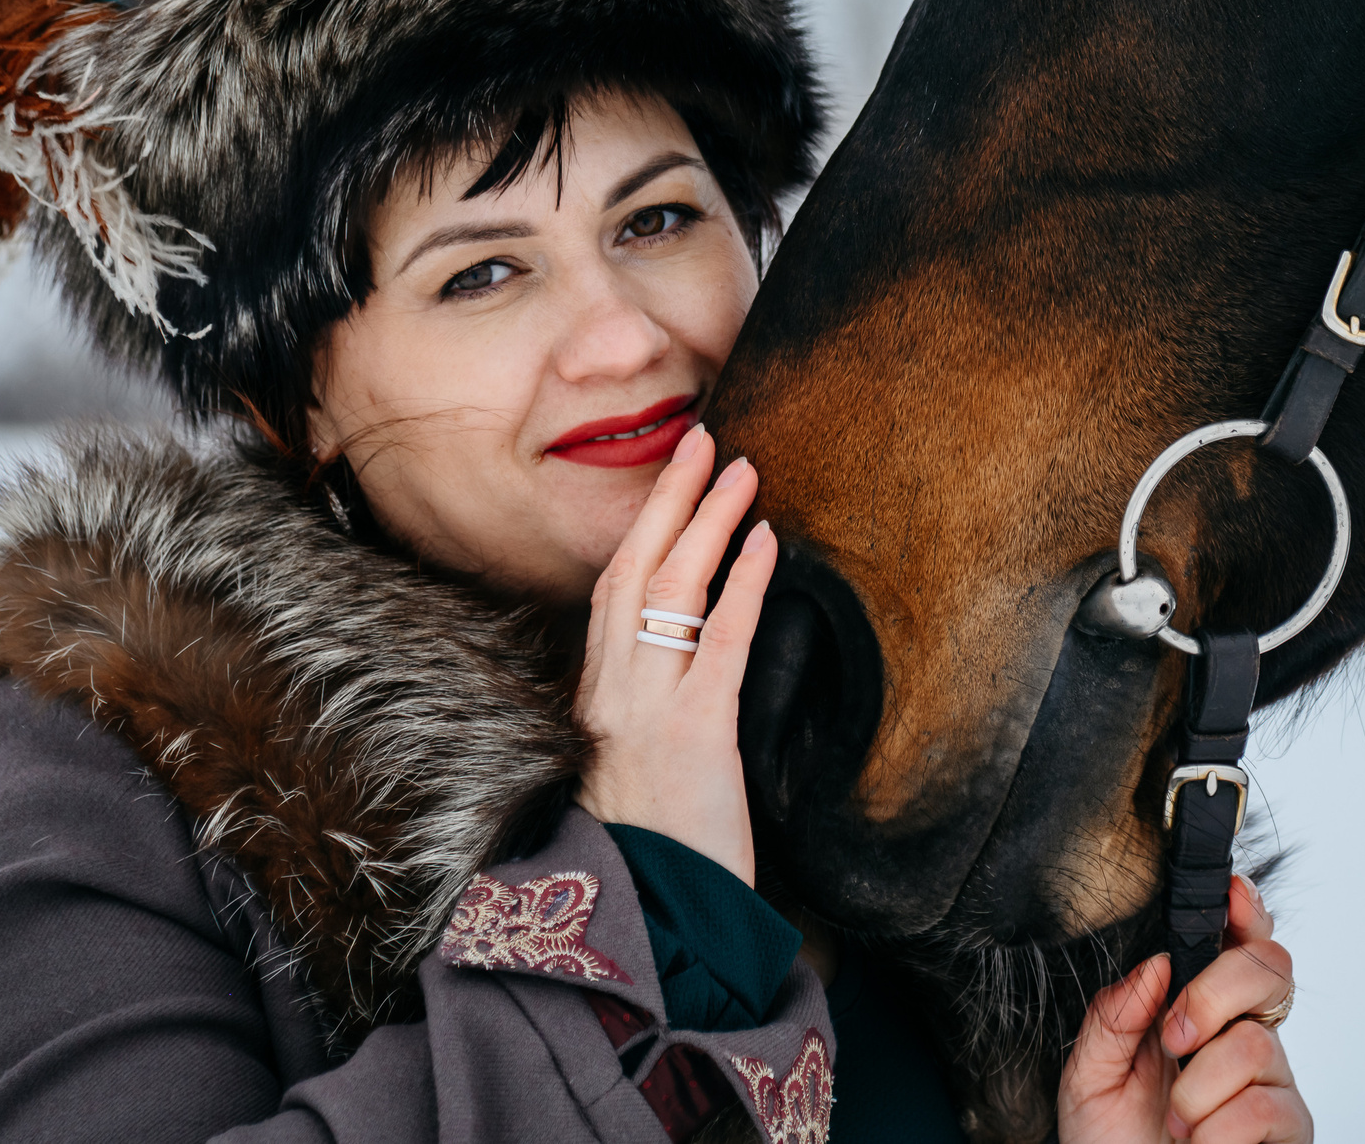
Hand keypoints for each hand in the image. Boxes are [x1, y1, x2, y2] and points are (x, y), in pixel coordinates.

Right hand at [572, 424, 775, 882]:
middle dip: (669, 498)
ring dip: (710, 520)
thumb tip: (692, 657)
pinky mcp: (696, 735)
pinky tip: (767, 542)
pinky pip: (721, 641)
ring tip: (743, 469)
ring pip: (672, 590)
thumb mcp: (638, 767)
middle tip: (703, 438)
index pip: (612, 590)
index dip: (642, 527)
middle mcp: (613, 694)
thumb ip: (653, 708)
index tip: (671, 476)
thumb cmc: (654, 851)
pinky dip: (744, 585)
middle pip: (633, 568)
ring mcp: (650, 711)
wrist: (651, 924)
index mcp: (597, 699)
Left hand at [1059, 878, 1308, 1143]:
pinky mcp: (1289, 1129)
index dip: (1245, 911)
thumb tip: (1153, 965)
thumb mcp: (1088, 1078)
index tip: (1230, 896)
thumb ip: (1113, 1016)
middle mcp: (1242, 1036)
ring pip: (1256, 1043)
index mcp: (1196, 1011)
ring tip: (1174, 1123)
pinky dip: (1219, 1129)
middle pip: (1269, 968)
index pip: (1236, 944)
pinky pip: (1267, 1104)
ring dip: (1198, 1088)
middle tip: (1174, 1037)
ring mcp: (1271, 1082)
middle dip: (1215, 993)